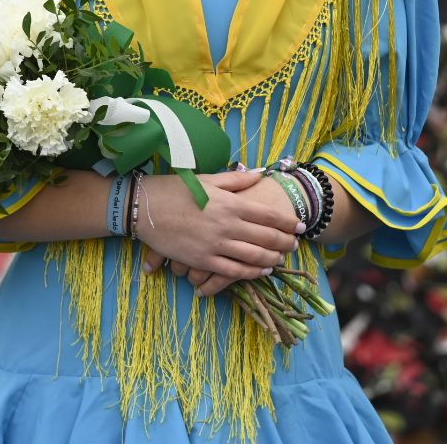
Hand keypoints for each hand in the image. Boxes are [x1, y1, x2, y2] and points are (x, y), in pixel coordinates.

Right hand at [139, 169, 302, 296]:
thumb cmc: (176, 189)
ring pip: (254, 256)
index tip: (300, 226)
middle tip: (296, 244)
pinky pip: (234, 270)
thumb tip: (259, 173)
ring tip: (282, 258)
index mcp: (231, 203)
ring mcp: (216, 245)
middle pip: (267, 237)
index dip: (288, 222)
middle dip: (285, 242)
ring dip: (273, 259)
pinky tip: (261, 271)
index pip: (269, 215)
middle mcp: (228, 225)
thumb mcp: (208, 179)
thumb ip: (236, 180)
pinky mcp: (204, 260)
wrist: (146, 208)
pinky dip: (252, 272)